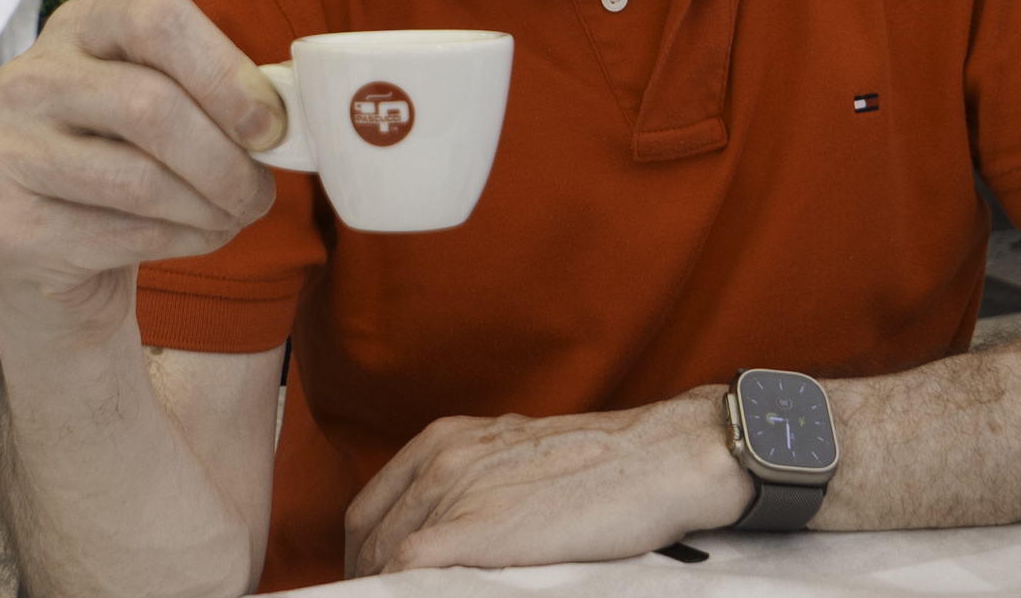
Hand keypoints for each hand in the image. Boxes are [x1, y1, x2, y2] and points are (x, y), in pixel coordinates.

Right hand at [0, 0, 287, 345]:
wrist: (58, 255)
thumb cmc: (129, 160)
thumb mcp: (164, 103)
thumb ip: (213, 92)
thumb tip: (281, 115)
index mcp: (78, 28)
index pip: (154, 18)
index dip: (224, 71)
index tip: (269, 124)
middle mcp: (30, 81)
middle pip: (150, 105)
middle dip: (226, 158)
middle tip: (260, 190)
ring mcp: (9, 155)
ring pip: (141, 180)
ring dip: (212, 206)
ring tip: (235, 213)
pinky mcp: (14, 231)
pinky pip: (128, 236)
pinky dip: (188, 241)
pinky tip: (199, 236)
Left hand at [343, 388, 752, 575]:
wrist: (657, 460)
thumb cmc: (604, 467)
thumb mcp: (517, 458)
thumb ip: (473, 484)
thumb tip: (450, 533)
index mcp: (448, 438)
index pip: (371, 507)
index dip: (363, 554)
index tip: (373, 582)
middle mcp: (443, 456)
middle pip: (368, 533)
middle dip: (365, 576)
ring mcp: (458, 490)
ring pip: (385, 554)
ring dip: (384, 586)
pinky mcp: (479, 527)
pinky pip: (408, 568)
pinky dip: (403, 591)